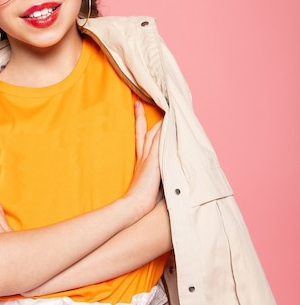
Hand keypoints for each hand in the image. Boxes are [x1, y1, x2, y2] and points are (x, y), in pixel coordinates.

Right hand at [123, 101, 161, 217]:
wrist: (135, 204)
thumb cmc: (141, 200)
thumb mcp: (147, 184)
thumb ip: (152, 175)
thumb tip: (158, 175)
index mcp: (141, 161)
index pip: (141, 137)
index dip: (140, 123)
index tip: (138, 111)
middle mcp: (144, 156)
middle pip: (145, 131)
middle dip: (142, 116)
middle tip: (142, 100)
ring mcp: (149, 156)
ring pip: (155, 133)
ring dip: (161, 120)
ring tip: (165, 105)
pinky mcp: (155, 159)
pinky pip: (161, 139)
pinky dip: (165, 128)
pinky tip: (170, 118)